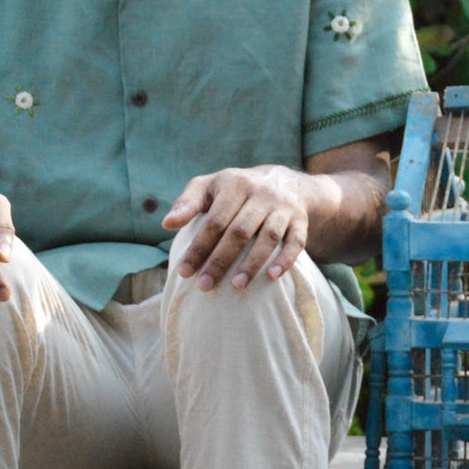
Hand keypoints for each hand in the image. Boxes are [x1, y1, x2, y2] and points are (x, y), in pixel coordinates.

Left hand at [163, 165, 310, 290]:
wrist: (284, 181)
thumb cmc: (236, 190)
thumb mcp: (210, 186)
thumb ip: (187, 202)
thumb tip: (167, 224)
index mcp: (236, 184)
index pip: (215, 220)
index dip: (199, 247)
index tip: (185, 272)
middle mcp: (262, 194)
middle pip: (240, 231)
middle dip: (221, 260)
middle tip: (205, 285)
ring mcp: (284, 207)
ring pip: (268, 237)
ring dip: (252, 263)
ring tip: (236, 287)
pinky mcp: (301, 221)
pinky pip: (296, 241)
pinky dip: (285, 259)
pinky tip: (272, 276)